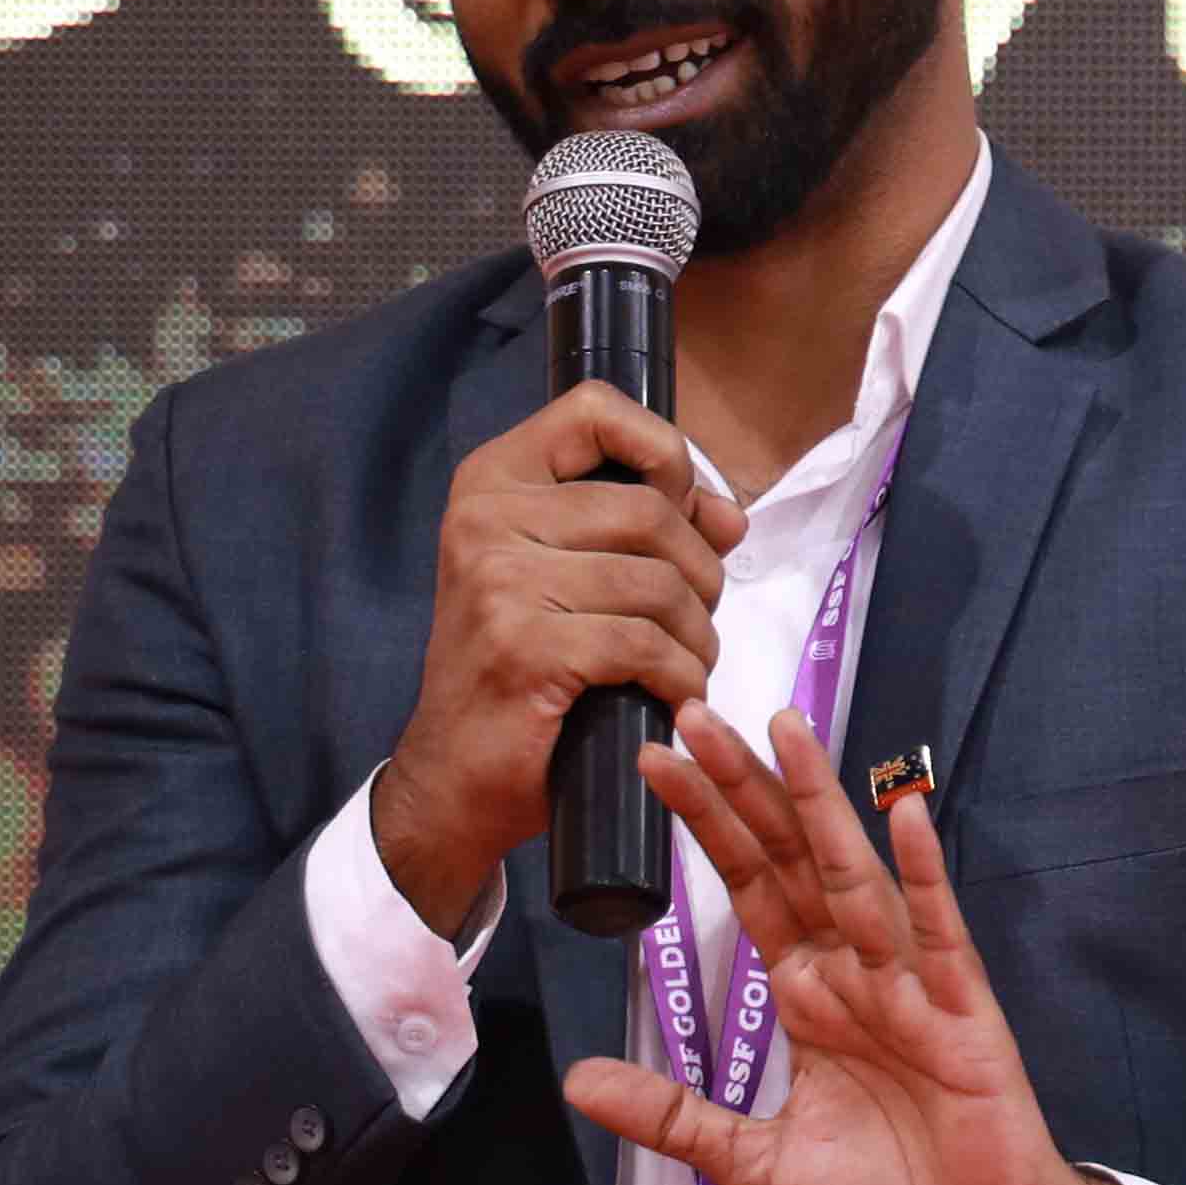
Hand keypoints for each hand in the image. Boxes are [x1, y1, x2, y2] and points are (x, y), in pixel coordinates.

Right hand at [369, 389, 749, 934]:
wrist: (455, 774)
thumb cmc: (521, 668)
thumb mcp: (570, 576)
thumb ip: (648, 529)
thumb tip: (730, 514)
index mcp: (492, 480)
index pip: (593, 409)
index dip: (664, 452)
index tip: (685, 511)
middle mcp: (485, 518)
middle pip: (650, 509)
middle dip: (701, 570)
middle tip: (695, 619)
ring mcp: (499, 582)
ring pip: (659, 582)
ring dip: (697, 635)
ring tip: (686, 663)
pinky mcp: (524, 647)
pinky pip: (646, 645)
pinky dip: (680, 676)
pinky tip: (672, 695)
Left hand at [562, 704, 1147, 1184]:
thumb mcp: (757, 1163)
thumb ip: (675, 1117)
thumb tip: (578, 1081)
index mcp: (810, 997)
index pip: (748, 889)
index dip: (705, 827)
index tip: (653, 764)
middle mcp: (855, 972)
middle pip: (789, 860)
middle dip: (743, 789)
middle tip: (693, 713)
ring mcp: (910, 983)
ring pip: (853, 876)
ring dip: (820, 802)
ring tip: (786, 729)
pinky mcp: (961, 1010)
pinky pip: (938, 932)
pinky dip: (921, 873)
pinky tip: (903, 814)